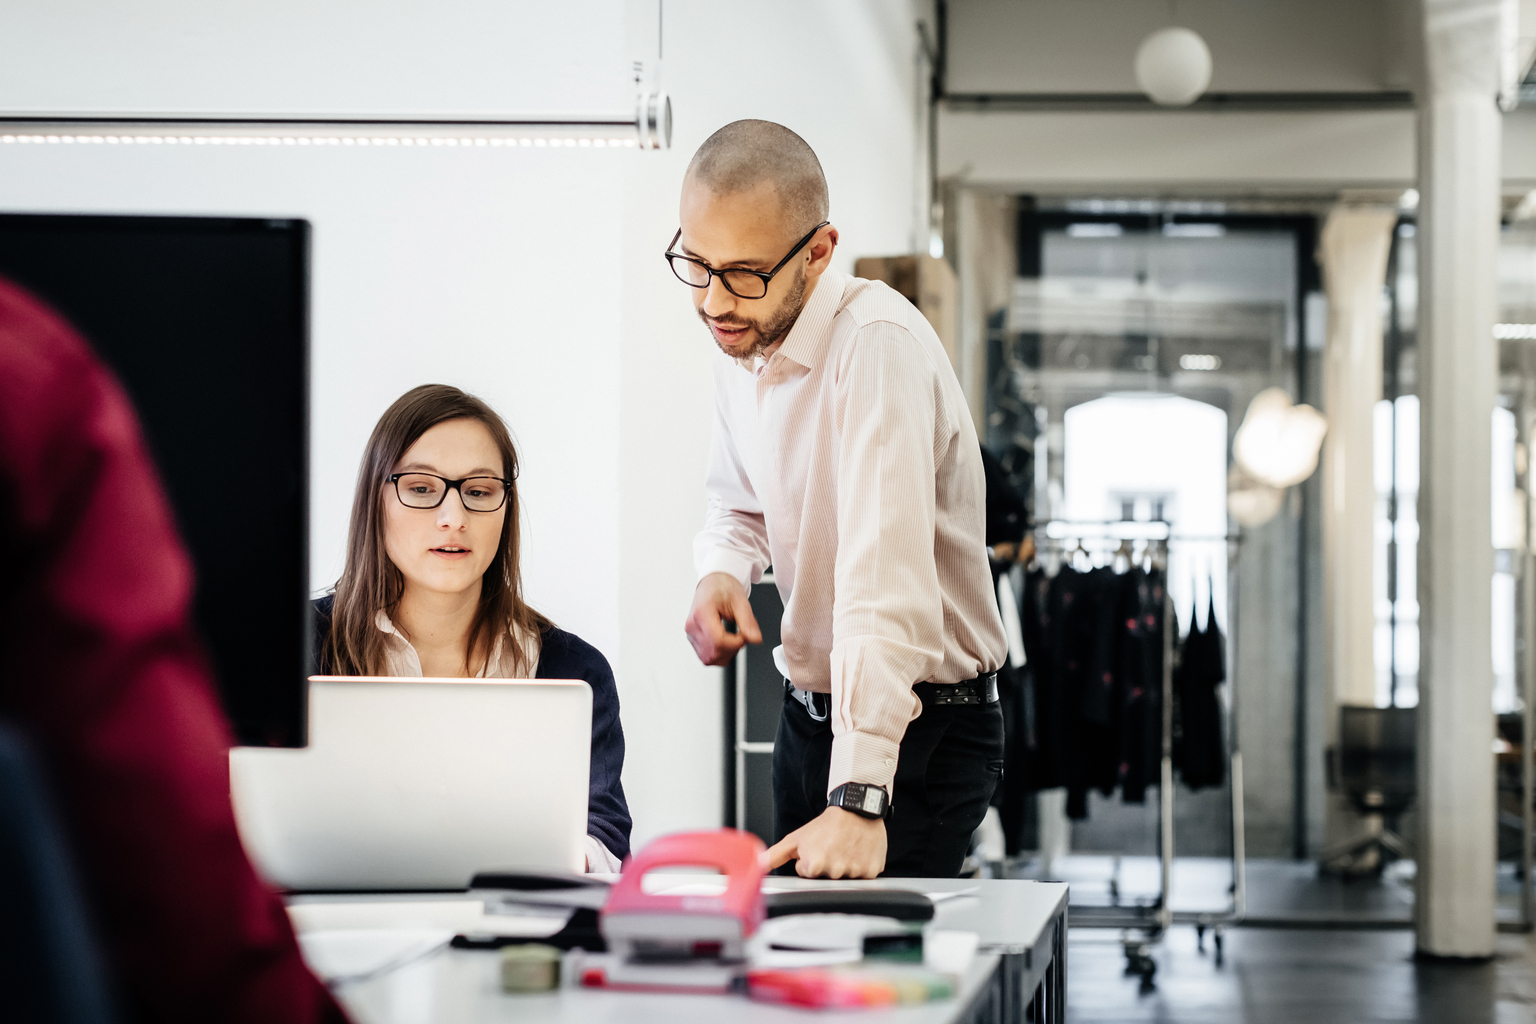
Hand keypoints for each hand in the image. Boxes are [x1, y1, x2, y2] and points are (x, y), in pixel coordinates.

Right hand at [684, 572, 761, 665]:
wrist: (713, 582)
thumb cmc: (724, 587)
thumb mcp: (740, 601)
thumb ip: (748, 622)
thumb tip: (755, 639)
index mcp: (702, 613)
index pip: (718, 641)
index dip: (736, 643)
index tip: (745, 635)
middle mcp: (692, 625)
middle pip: (713, 653)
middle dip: (732, 649)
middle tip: (741, 636)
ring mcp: (690, 633)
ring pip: (709, 659)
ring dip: (726, 654)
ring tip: (733, 638)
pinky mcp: (692, 638)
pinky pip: (706, 656)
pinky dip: (719, 653)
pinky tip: (726, 641)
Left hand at [765, 806, 886, 878]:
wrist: (855, 809)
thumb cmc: (825, 825)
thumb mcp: (796, 839)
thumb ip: (775, 855)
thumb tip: (758, 866)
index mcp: (815, 865)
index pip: (808, 875)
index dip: (810, 861)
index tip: (817, 849)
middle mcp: (835, 871)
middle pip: (826, 878)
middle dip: (826, 866)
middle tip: (831, 848)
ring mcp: (855, 872)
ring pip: (846, 878)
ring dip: (844, 866)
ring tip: (844, 848)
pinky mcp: (872, 871)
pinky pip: (864, 876)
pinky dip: (862, 866)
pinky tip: (858, 852)